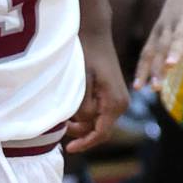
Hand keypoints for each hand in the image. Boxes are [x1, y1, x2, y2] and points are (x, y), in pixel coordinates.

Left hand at [65, 30, 127, 154]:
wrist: (94, 33)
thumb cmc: (86, 55)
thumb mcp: (80, 83)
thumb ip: (83, 107)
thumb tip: (83, 123)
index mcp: (115, 103)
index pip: (101, 134)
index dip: (85, 143)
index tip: (69, 149)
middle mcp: (121, 104)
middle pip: (100, 130)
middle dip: (81, 133)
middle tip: (61, 127)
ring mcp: (118, 99)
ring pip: (99, 121)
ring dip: (82, 123)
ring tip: (64, 116)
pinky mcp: (112, 94)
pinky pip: (100, 111)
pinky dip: (86, 114)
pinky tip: (72, 109)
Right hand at [133, 0, 182, 91]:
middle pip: (177, 38)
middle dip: (174, 51)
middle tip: (170, 66)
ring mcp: (168, 25)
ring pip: (159, 46)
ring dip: (155, 66)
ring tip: (155, 87)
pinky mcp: (157, 30)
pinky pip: (148, 50)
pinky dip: (142, 67)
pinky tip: (139, 86)